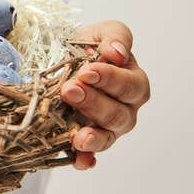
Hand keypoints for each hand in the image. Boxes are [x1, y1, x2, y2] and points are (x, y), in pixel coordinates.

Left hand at [61, 21, 149, 169]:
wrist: (62, 62)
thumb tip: (118, 52)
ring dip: (92, 136)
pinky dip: (85, 160)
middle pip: (117, 113)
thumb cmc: (87, 48)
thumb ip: (114, 37)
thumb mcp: (99, 33)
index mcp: (132, 82)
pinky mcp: (87, 141)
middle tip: (69, 90)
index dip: (109, 79)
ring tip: (77, 135)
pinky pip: (89, 156)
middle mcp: (124, 109)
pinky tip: (79, 161)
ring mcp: (106, 128)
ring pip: (106, 136)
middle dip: (93, 102)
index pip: (128, 85)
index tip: (86, 72)